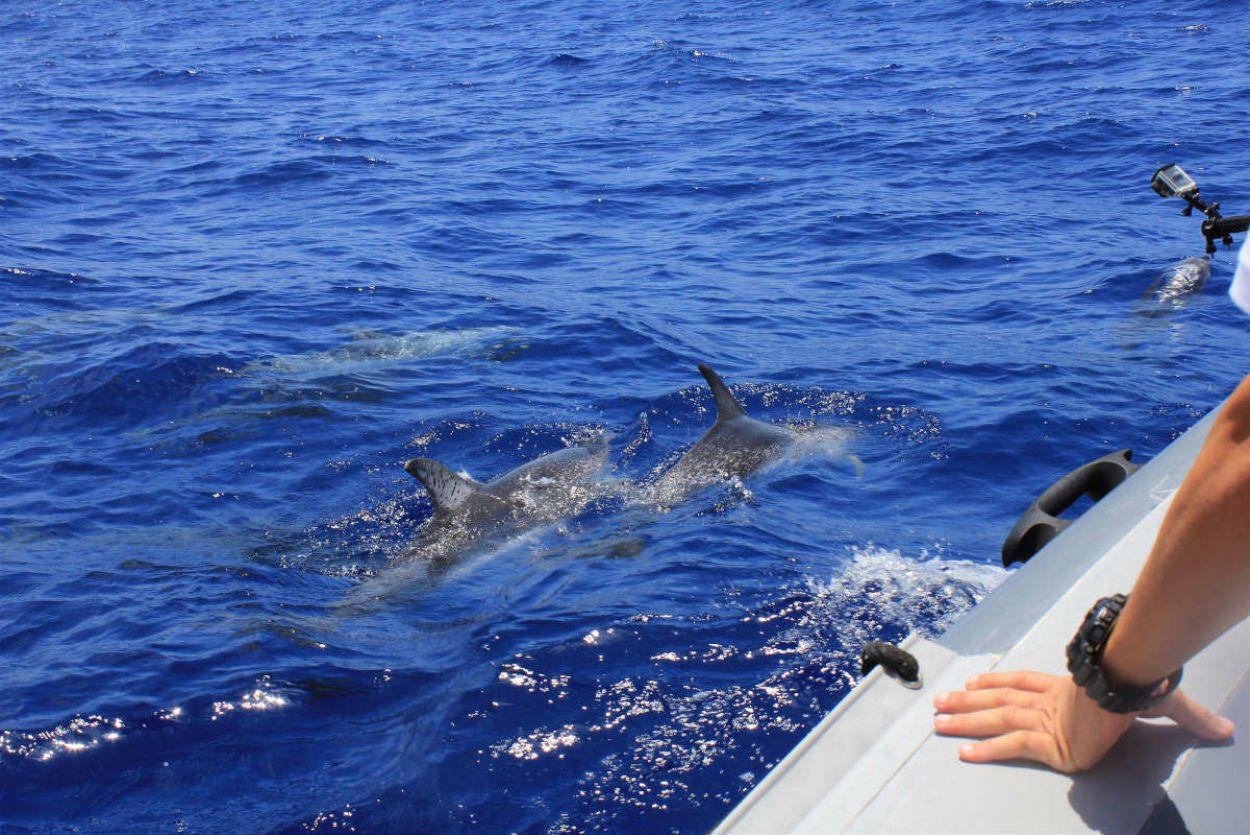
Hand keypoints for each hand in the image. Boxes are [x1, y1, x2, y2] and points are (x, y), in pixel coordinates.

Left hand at [932, 670, 1233, 773]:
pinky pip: (1012, 747)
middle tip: (937, 703)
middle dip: (966, 702)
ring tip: (937, 720)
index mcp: (1067, 689)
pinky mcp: (1049, 740)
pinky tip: (965, 753)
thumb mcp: (1160, 700)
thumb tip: (1223, 729)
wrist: (1132, 680)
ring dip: (965, 719)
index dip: (997, 682)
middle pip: (999, 700)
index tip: (974, 682)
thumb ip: (1184, 716)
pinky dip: (988, 749)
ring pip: (996, 719)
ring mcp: (1046, 718)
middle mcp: (1049, 701)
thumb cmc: (1142, 682)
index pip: (1023, 683)